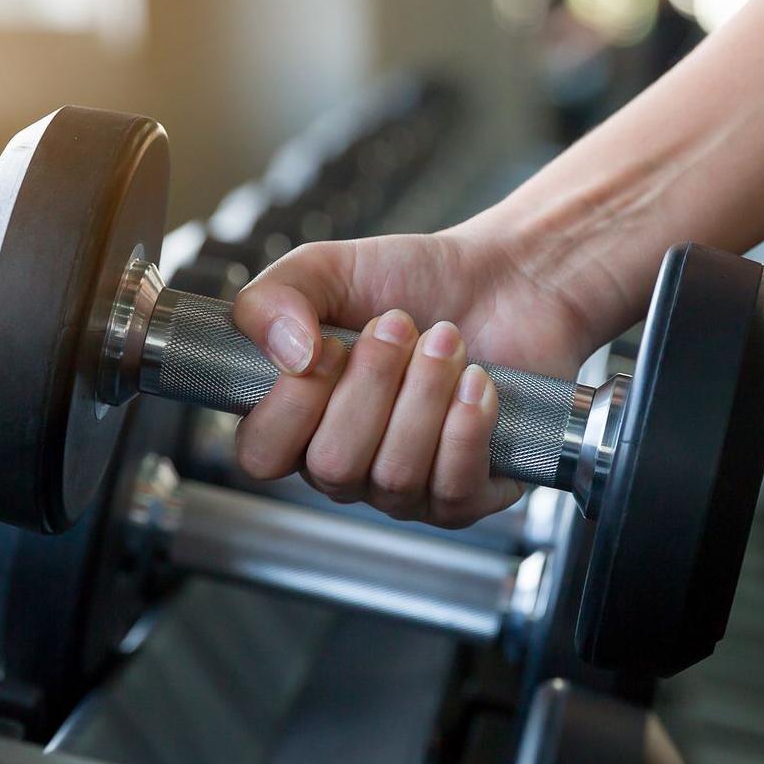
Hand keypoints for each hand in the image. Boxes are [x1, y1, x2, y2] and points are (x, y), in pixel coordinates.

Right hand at [229, 222, 614, 526]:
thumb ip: (271, 300)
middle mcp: (347, 465)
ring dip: (426, 392)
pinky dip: (467, 426)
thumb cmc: (411, 281)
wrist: (501, 279)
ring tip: (446, 340)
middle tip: (401, 323)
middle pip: (333, 466)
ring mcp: (404, 488)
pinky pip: (453, 491)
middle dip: (375, 382)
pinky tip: (476, 381)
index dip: (295, 403)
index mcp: (299, 422)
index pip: (262, 455)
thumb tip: (288, 356)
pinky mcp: (467, 493)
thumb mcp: (324, 269)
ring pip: (395, 476)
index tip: (333, 343)